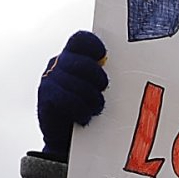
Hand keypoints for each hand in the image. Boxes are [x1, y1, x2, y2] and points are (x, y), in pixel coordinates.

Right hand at [36, 31, 108, 159]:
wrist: (69, 137)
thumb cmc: (90, 108)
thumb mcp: (99, 87)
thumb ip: (107, 73)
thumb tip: (133, 68)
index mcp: (74, 56)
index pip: (82, 40)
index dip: (94, 45)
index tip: (104, 56)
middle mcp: (59, 64)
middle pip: (81, 62)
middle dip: (97, 77)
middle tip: (102, 90)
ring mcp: (49, 79)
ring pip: (74, 81)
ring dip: (90, 98)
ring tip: (95, 108)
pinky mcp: (45, 98)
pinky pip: (65, 99)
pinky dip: (79, 109)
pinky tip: (84, 116)